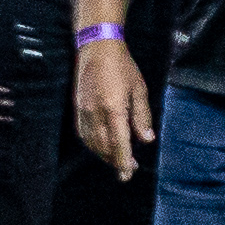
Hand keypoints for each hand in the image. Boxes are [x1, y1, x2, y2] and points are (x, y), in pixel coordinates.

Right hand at [70, 37, 152, 179]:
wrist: (97, 48)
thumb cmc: (123, 67)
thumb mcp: (140, 90)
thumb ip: (142, 117)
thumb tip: (146, 139)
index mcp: (114, 109)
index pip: (119, 144)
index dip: (123, 162)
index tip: (127, 175)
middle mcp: (96, 113)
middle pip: (104, 147)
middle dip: (115, 161)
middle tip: (128, 168)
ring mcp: (84, 111)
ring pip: (92, 143)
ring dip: (104, 154)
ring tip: (116, 159)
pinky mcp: (78, 108)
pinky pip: (84, 134)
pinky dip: (93, 145)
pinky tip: (101, 146)